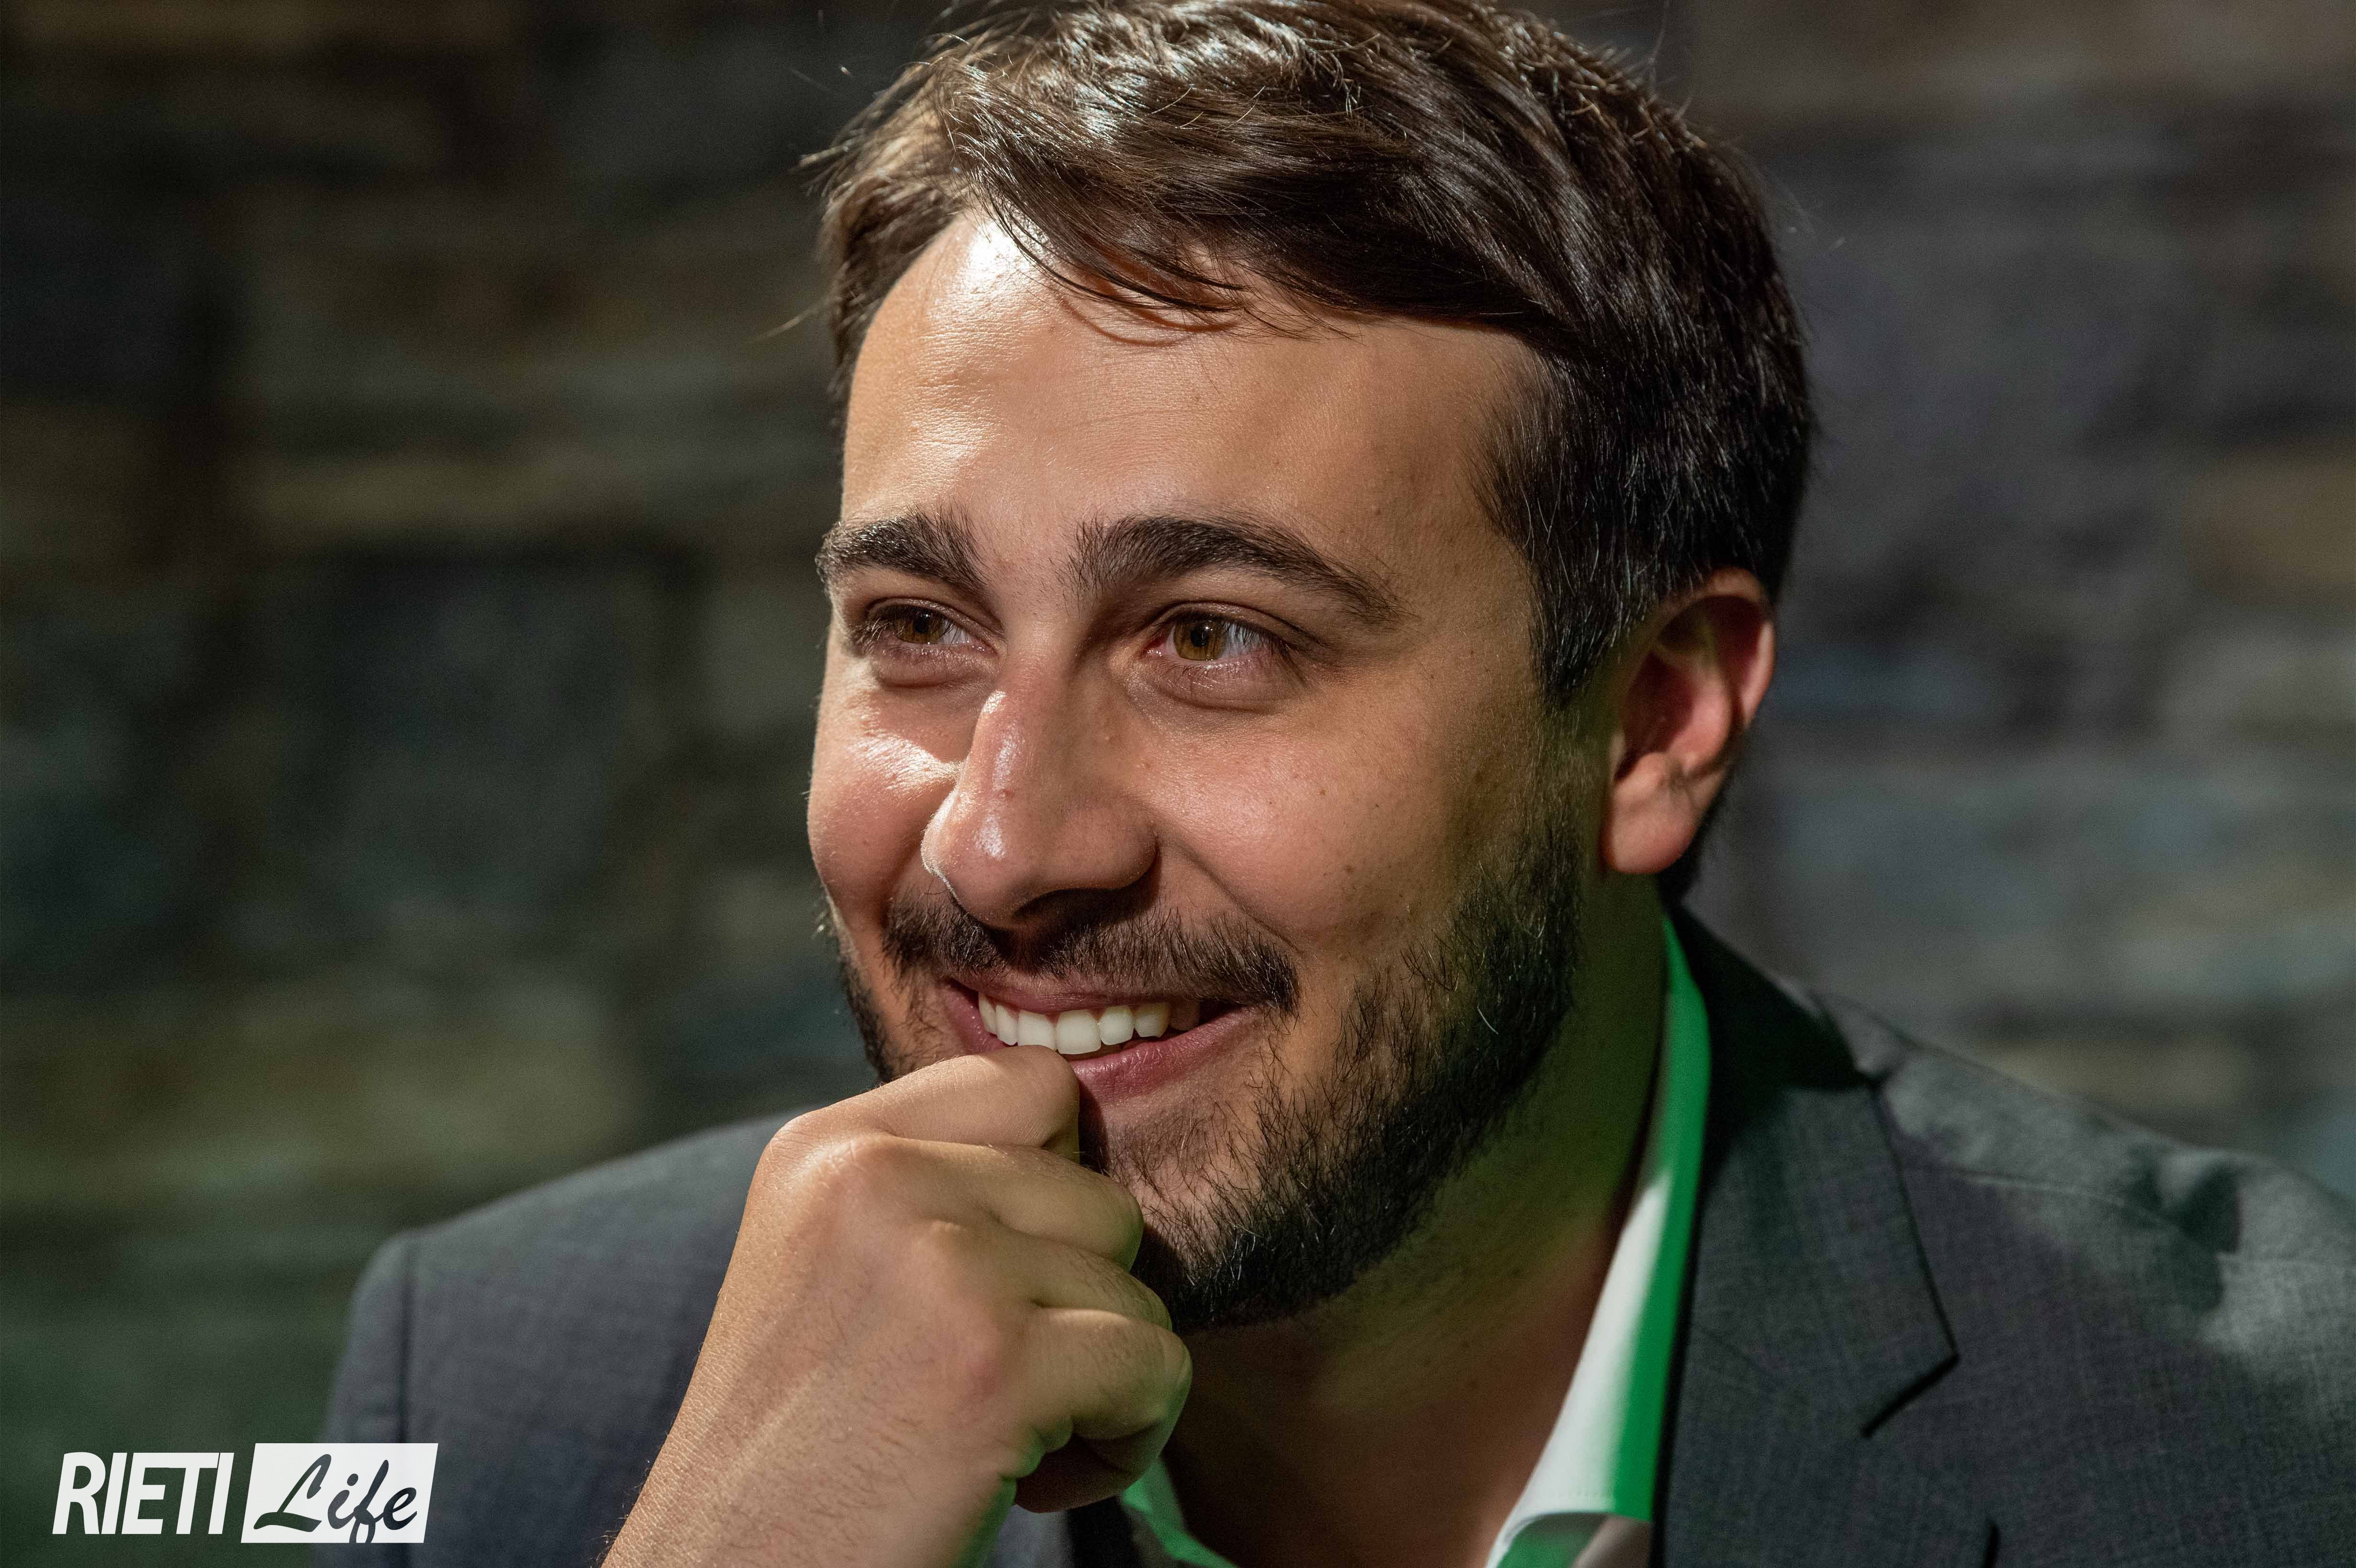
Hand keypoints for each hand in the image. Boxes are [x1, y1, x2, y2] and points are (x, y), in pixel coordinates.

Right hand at [603, 1045, 1189, 1566]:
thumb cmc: (800, 1450)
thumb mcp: (826, 1262)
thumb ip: (929, 1185)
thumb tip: (1082, 1143)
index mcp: (827, 1145)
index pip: (1034, 1085)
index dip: (1058, 1188)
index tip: (1005, 1286)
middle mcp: (874, 1176)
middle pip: (1101, 1197)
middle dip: (1081, 1305)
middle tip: (995, 1389)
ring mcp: (938, 1264)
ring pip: (1138, 1287)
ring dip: (1102, 1383)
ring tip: (1003, 1440)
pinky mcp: (996, 1367)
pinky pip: (1156, 1367)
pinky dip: (1126, 1445)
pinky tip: (1034, 1486)